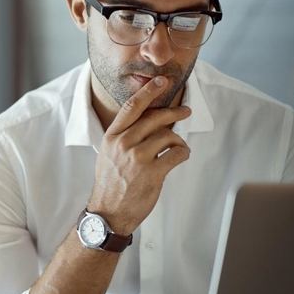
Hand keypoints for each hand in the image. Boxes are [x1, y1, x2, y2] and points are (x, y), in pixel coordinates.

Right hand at [88, 76, 191, 234]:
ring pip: (168, 136)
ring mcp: (138, 158)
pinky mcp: (153, 172)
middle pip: (155, 118)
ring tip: (178, 147)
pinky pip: (177, 153)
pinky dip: (183, 153)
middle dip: (174, 112)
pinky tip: (180, 156)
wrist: (109, 212)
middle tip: (185, 111)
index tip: (160, 81)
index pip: (132, 107)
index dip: (148, 91)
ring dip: (178, 140)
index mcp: (112, 136)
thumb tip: (149, 121)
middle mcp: (124, 143)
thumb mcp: (108, 154)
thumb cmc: (110, 183)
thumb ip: (124, 136)